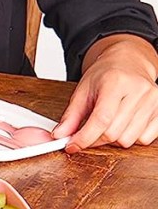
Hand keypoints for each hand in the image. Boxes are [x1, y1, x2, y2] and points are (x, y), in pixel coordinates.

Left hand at [53, 35, 157, 151]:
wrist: (129, 62)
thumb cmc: (106, 75)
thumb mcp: (83, 91)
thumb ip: (71, 116)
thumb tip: (60, 136)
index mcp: (116, 82)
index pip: (101, 119)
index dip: (84, 137)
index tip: (72, 145)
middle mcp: (139, 90)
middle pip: (113, 133)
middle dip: (95, 139)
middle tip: (87, 133)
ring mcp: (154, 100)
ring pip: (128, 140)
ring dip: (112, 139)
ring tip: (108, 124)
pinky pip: (144, 139)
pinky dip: (130, 138)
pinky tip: (124, 124)